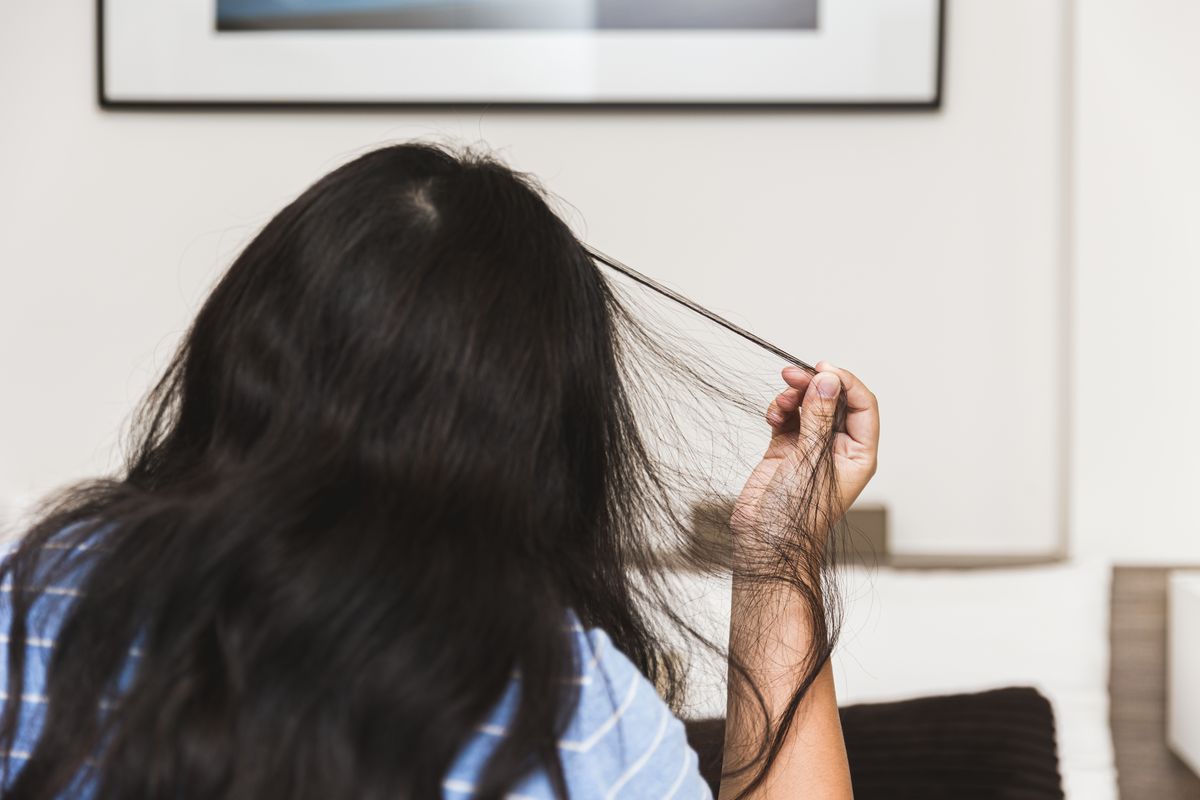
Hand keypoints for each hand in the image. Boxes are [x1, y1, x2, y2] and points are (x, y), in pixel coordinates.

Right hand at [732, 360, 879, 542]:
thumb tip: (826, 380)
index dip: (845, 382)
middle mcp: (837, 448)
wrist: (764, 541)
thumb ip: (819, 417)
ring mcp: (810, 448)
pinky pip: (787, 417)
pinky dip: (780, 409)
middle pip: (833, 401)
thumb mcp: (811, 460)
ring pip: (808, 405)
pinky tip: (772, 416)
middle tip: (793, 375)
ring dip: (794, 396)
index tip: (822, 369)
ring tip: (780, 400)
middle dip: (814, 384)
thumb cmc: (797, 515)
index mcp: (858, 454)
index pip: (862, 405)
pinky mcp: (786, 450)